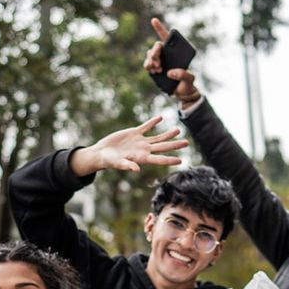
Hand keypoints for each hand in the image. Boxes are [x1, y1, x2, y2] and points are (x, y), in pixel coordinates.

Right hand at [69, 116, 188, 176]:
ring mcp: (140, 141)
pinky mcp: (134, 133)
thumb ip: (127, 166)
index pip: (159, 159)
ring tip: (178, 130)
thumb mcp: (117, 163)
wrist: (102, 153)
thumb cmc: (109, 161)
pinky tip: (160, 118)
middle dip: (175, 145)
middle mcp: (144, 150)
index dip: (170, 160)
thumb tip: (137, 170)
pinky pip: (146, 127)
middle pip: (163, 147)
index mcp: (142, 158)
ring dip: (168, 134)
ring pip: (157, 137)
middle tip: (187, 143)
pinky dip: (153, 122)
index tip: (181, 160)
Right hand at [146, 16, 201, 109]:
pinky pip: (147, 64)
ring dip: (151, 60)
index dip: (159, 28)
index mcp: (176, 51)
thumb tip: (170, 72)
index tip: (153, 20)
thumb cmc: (188, 83)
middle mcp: (166, 54)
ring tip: (158, 69)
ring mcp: (160, 61)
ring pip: (150, 55)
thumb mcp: (190, 79)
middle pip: (156, 47)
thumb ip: (183, 74)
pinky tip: (153, 71)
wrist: (182, 94)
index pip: (167, 37)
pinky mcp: (154, 70)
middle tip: (158, 62)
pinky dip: (148, 66)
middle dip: (155, 52)